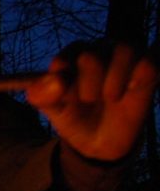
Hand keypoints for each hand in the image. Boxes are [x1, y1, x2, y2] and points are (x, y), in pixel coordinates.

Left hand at [26, 42, 157, 161]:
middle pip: (92, 55)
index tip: (64, 98)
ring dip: (115, 80)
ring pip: (125, 50)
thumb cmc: (74, 118)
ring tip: (111, 98)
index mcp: (72, 55)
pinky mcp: (149, 66)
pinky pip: (151, 59)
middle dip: (88, 83)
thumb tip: (57, 81)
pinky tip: (134, 88)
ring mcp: (126, 56)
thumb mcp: (53, 110)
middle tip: (88, 100)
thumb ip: (43, 95)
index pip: (66, 58)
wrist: (101, 140)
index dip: (63, 81)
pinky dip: (143, 73)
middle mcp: (100, 49)